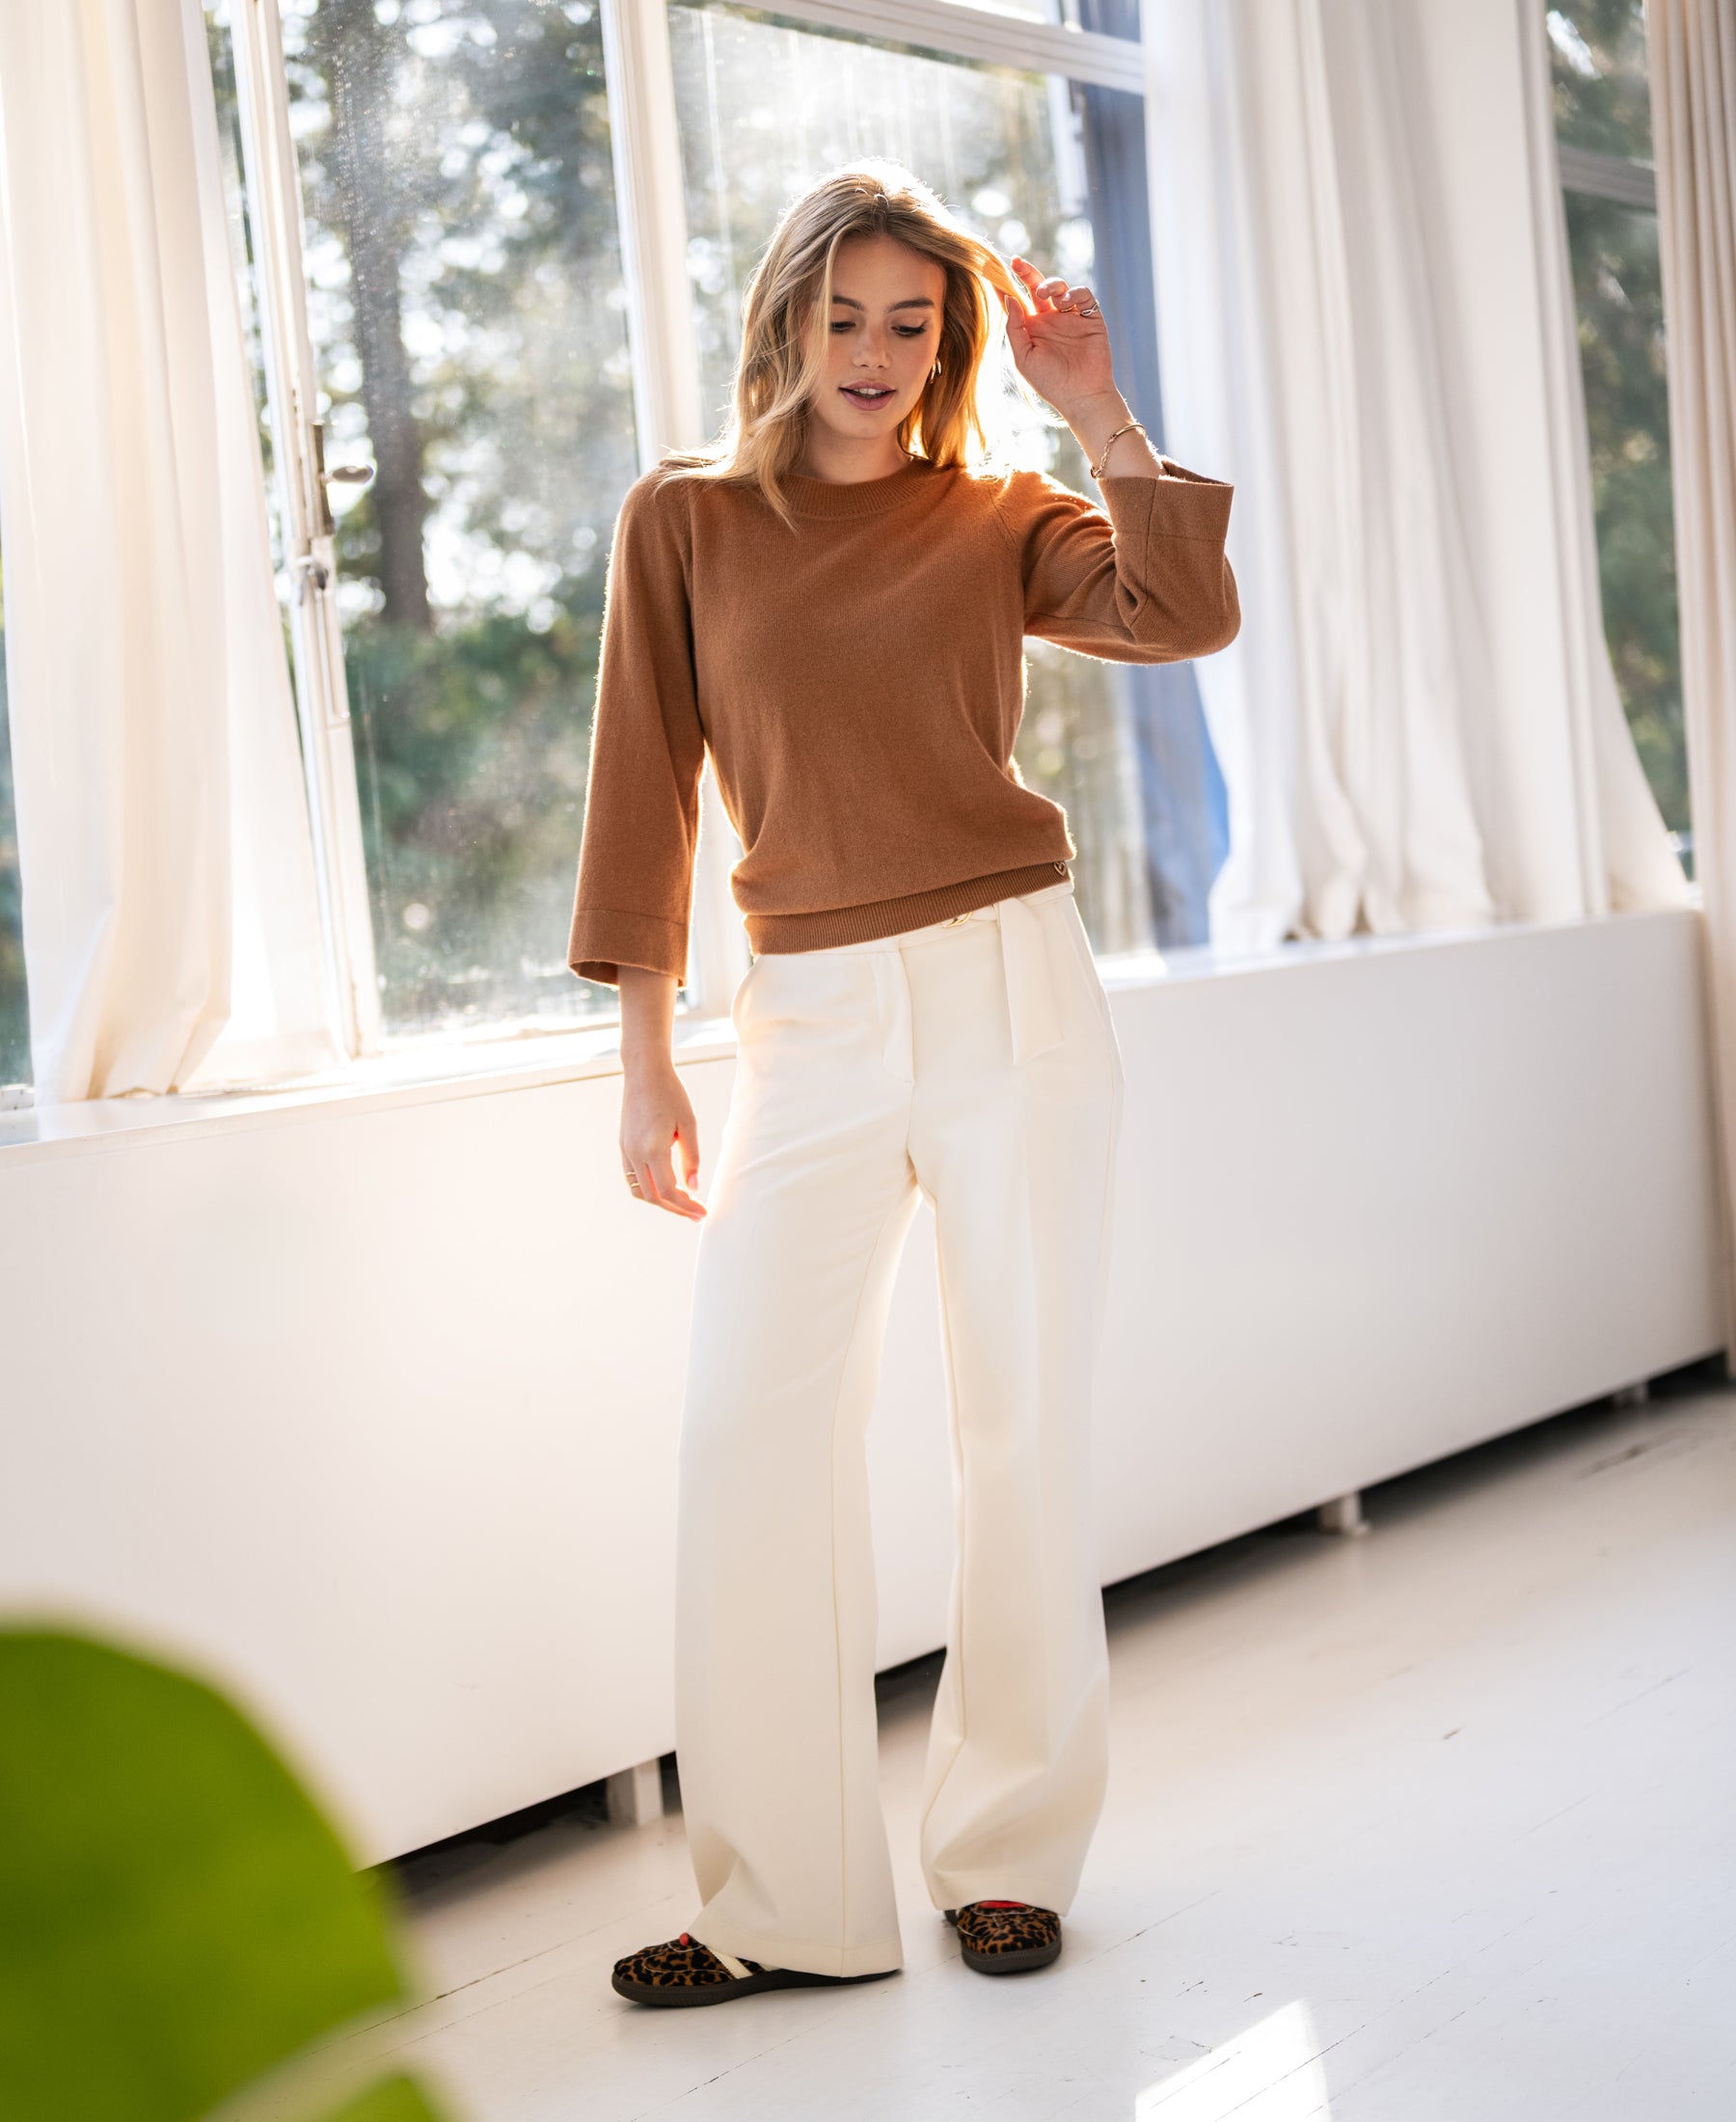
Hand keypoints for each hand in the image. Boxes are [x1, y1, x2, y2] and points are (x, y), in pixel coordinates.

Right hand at [620, 1057, 706, 1219]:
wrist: (644, 1072)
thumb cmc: (670, 1094)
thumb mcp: (688, 1124)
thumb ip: (691, 1158)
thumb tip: (694, 1187)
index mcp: (652, 1149)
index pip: (669, 1191)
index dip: (687, 1206)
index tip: (703, 1212)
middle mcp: (634, 1153)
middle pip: (653, 1197)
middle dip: (676, 1209)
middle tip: (696, 1214)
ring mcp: (626, 1151)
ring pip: (640, 1191)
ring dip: (660, 1202)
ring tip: (681, 1203)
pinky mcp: (623, 1146)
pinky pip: (632, 1178)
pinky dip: (648, 1189)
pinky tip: (665, 1187)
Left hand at [1000, 255, 1116, 417]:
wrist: (1082, 396)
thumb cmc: (1050, 382)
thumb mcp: (1024, 358)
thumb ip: (1015, 328)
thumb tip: (1010, 298)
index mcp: (1031, 329)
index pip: (1016, 302)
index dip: (1004, 287)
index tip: (992, 271)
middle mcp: (1050, 319)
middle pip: (1036, 287)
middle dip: (1026, 273)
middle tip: (1016, 262)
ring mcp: (1070, 317)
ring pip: (1059, 287)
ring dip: (1051, 284)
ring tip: (1045, 293)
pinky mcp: (1090, 317)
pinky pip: (1083, 295)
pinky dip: (1074, 292)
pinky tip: (1066, 301)